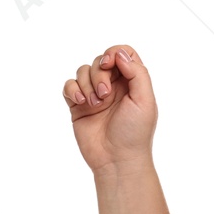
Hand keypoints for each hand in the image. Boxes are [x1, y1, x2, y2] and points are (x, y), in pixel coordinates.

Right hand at [60, 44, 157, 172]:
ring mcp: (94, 95)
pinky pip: (68, 86)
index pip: (122, 53)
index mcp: (131, 82)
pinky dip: (72, 90)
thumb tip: (119, 54)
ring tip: (94, 104)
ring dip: (86, 84)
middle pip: (100, 60)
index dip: (114, 53)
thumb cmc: (135, 133)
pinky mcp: (78, 107)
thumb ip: (137, 73)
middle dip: (99, 73)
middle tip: (104, 95)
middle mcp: (112, 86)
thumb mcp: (145, 100)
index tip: (110, 65)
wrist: (117, 160)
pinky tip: (81, 102)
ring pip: (82, 71)